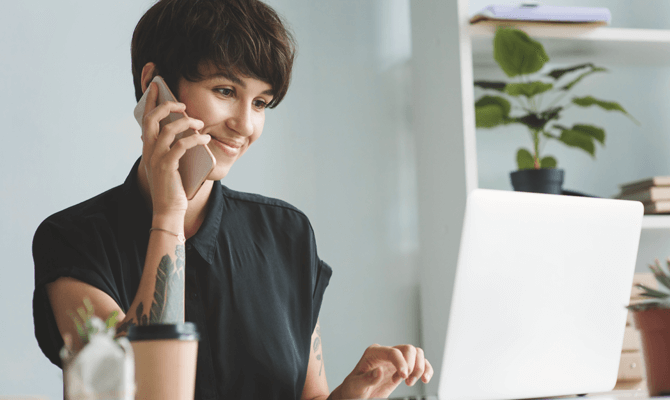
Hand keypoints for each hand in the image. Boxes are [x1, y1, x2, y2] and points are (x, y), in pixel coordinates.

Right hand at [140, 82, 209, 216]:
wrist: (169, 209)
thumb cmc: (173, 186)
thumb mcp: (170, 162)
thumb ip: (172, 146)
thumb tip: (185, 130)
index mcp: (148, 147)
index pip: (146, 118)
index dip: (150, 100)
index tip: (156, 84)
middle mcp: (149, 150)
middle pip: (152, 119)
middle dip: (167, 106)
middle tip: (183, 104)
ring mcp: (156, 158)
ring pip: (168, 130)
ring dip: (186, 123)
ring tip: (201, 124)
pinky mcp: (166, 167)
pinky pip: (180, 146)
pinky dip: (194, 139)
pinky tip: (206, 140)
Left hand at [334, 344, 432, 398]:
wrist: (355, 395)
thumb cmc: (353, 389)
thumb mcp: (356, 386)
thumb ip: (367, 379)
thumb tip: (379, 371)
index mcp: (373, 353)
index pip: (393, 352)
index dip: (402, 363)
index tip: (404, 377)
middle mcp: (386, 353)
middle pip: (408, 349)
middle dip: (412, 365)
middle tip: (407, 381)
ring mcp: (395, 360)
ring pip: (416, 353)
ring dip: (420, 367)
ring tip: (411, 382)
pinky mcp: (402, 368)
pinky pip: (419, 363)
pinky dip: (426, 369)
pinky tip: (424, 379)